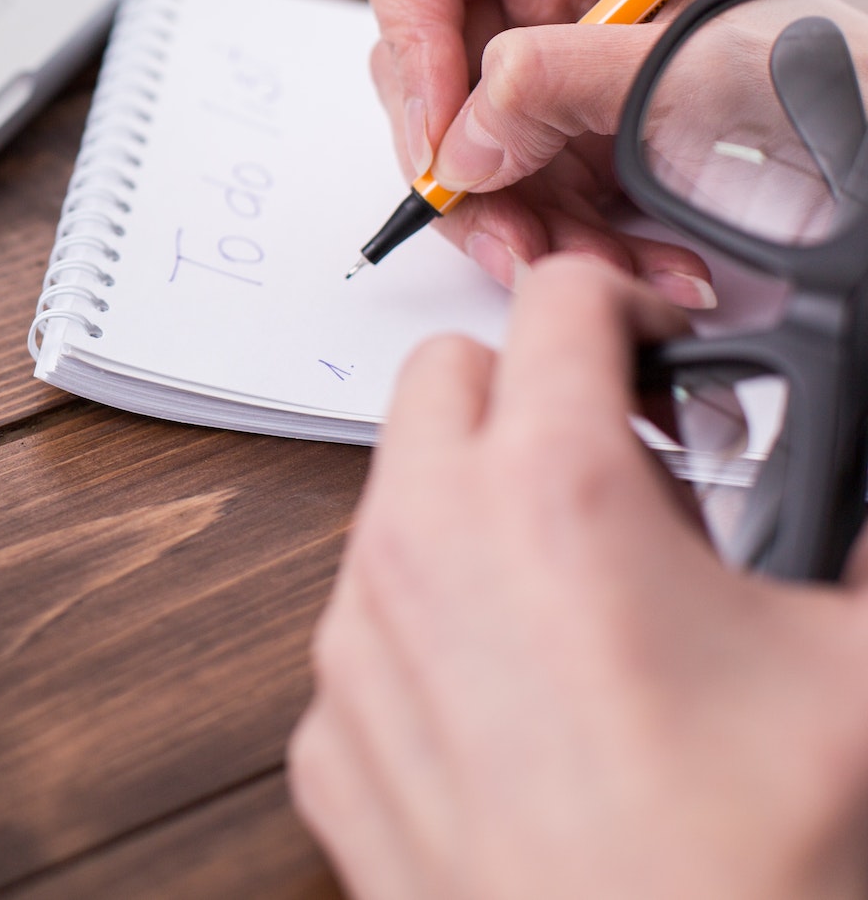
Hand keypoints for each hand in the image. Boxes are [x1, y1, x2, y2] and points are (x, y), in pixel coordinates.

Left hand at [289, 258, 867, 899]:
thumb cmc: (750, 864)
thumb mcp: (858, 661)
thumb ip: (849, 531)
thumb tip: (846, 490)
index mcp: (547, 496)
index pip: (557, 304)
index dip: (623, 299)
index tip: (656, 337)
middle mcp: (422, 552)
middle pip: (442, 377)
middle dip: (528, 389)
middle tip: (622, 460)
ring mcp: (356, 650)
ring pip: (392, 503)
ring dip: (475, 511)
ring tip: (584, 595)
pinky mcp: (328, 738)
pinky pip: (364, 631)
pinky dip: (433, 630)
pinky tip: (523, 697)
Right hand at [348, 0, 777, 305]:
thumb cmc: (831, 80)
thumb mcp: (694, 69)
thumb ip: (560, 84)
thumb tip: (457, 141)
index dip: (405, 38)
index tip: (446, 134)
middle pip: (414, 66)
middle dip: (461, 165)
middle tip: (513, 228)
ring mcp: (544, 66)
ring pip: (452, 150)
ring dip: (510, 222)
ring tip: (590, 261)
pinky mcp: (559, 137)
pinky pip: (505, 196)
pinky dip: (553, 241)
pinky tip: (625, 261)